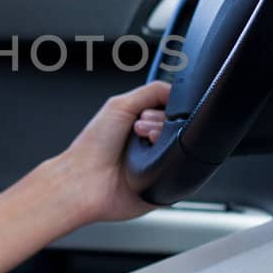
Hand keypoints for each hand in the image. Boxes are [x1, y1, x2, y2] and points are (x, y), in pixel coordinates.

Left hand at [52, 80, 171, 226]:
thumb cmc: (93, 148)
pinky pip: (185, 167)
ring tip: (143, 143)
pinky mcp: (167, 182)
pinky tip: (151, 159)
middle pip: (179, 123)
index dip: (164, 105)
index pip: (170, 107)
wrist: (87, 182)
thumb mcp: (120, 105)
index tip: (147, 112)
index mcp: (142, 123)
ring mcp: (160, 161)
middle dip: (160, 121)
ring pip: (184, 142)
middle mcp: (153, 142)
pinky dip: (171, 159)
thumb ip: (152, 92)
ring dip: (164, 138)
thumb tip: (176, 89)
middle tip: (138, 129)